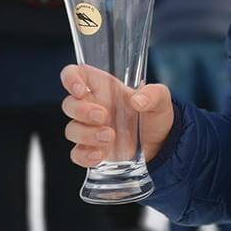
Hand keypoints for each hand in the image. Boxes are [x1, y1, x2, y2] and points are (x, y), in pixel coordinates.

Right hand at [60, 63, 174, 166]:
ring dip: (87, 134)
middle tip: (104, 116)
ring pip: (71, 130)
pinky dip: (85, 155)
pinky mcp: (92, 150)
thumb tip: (138, 101)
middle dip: (82, 111)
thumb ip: (154, 94)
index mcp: (103, 88)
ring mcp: (89, 130)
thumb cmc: (155, 115)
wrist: (161, 145)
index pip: (74, 74)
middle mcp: (92, 107)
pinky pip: (76, 154)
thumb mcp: (161, 100)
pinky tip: (101, 155)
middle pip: (69, 104)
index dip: (70, 78)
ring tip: (110, 137)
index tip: (81, 90)